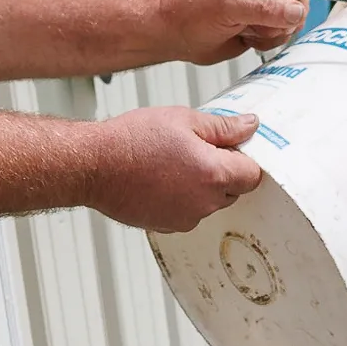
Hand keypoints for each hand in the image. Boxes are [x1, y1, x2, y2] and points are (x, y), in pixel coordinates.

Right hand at [85, 108, 265, 231]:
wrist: (93, 165)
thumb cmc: (132, 140)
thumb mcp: (184, 119)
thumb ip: (223, 126)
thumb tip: (250, 126)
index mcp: (214, 174)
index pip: (253, 175)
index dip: (242, 158)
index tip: (228, 147)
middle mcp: (204, 203)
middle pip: (232, 191)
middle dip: (222, 172)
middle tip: (194, 149)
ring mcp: (185, 218)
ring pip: (209, 203)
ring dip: (201, 186)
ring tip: (171, 163)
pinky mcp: (166, 226)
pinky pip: (187, 212)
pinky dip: (180, 199)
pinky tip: (159, 179)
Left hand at [160, 0, 311, 64]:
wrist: (176, 33)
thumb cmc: (191, 10)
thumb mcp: (230, 5)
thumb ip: (266, 8)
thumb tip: (296, 11)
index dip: (296, 0)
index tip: (283, 17)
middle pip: (299, 1)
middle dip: (281, 20)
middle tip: (255, 24)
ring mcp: (264, 2)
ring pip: (292, 21)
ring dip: (272, 33)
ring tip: (245, 28)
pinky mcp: (262, 22)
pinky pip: (281, 34)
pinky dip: (267, 41)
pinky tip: (246, 36)